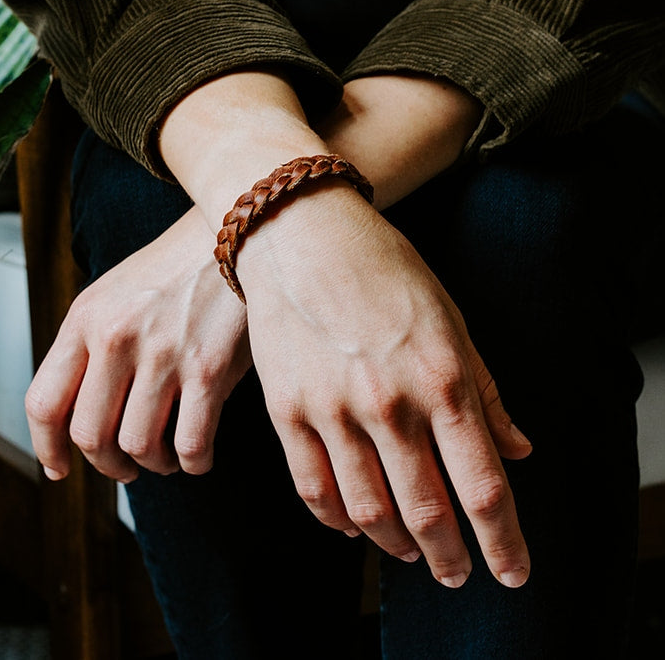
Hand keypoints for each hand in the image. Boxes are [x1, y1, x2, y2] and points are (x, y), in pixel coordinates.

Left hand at [25, 207, 251, 481]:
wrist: (234, 230)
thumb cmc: (174, 269)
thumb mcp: (113, 293)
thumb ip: (88, 345)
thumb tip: (72, 415)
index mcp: (85, 319)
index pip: (43, 402)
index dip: (47, 447)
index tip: (60, 468)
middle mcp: (115, 337)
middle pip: (89, 436)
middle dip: (107, 464)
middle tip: (126, 465)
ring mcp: (162, 353)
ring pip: (137, 447)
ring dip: (152, 464)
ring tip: (166, 454)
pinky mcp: (208, 368)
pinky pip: (190, 444)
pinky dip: (192, 462)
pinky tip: (197, 454)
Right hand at [157, 69, 531, 587]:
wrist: (299, 230)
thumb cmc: (382, 264)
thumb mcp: (450, 317)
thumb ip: (484, 388)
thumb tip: (517, 449)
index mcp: (442, 378)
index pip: (483, 486)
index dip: (504, 542)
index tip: (511, 571)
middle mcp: (389, 402)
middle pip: (428, 511)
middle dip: (450, 557)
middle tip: (456, 573)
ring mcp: (332, 408)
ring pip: (368, 509)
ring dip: (395, 546)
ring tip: (409, 554)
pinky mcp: (287, 408)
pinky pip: (312, 486)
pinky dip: (335, 519)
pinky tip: (351, 526)